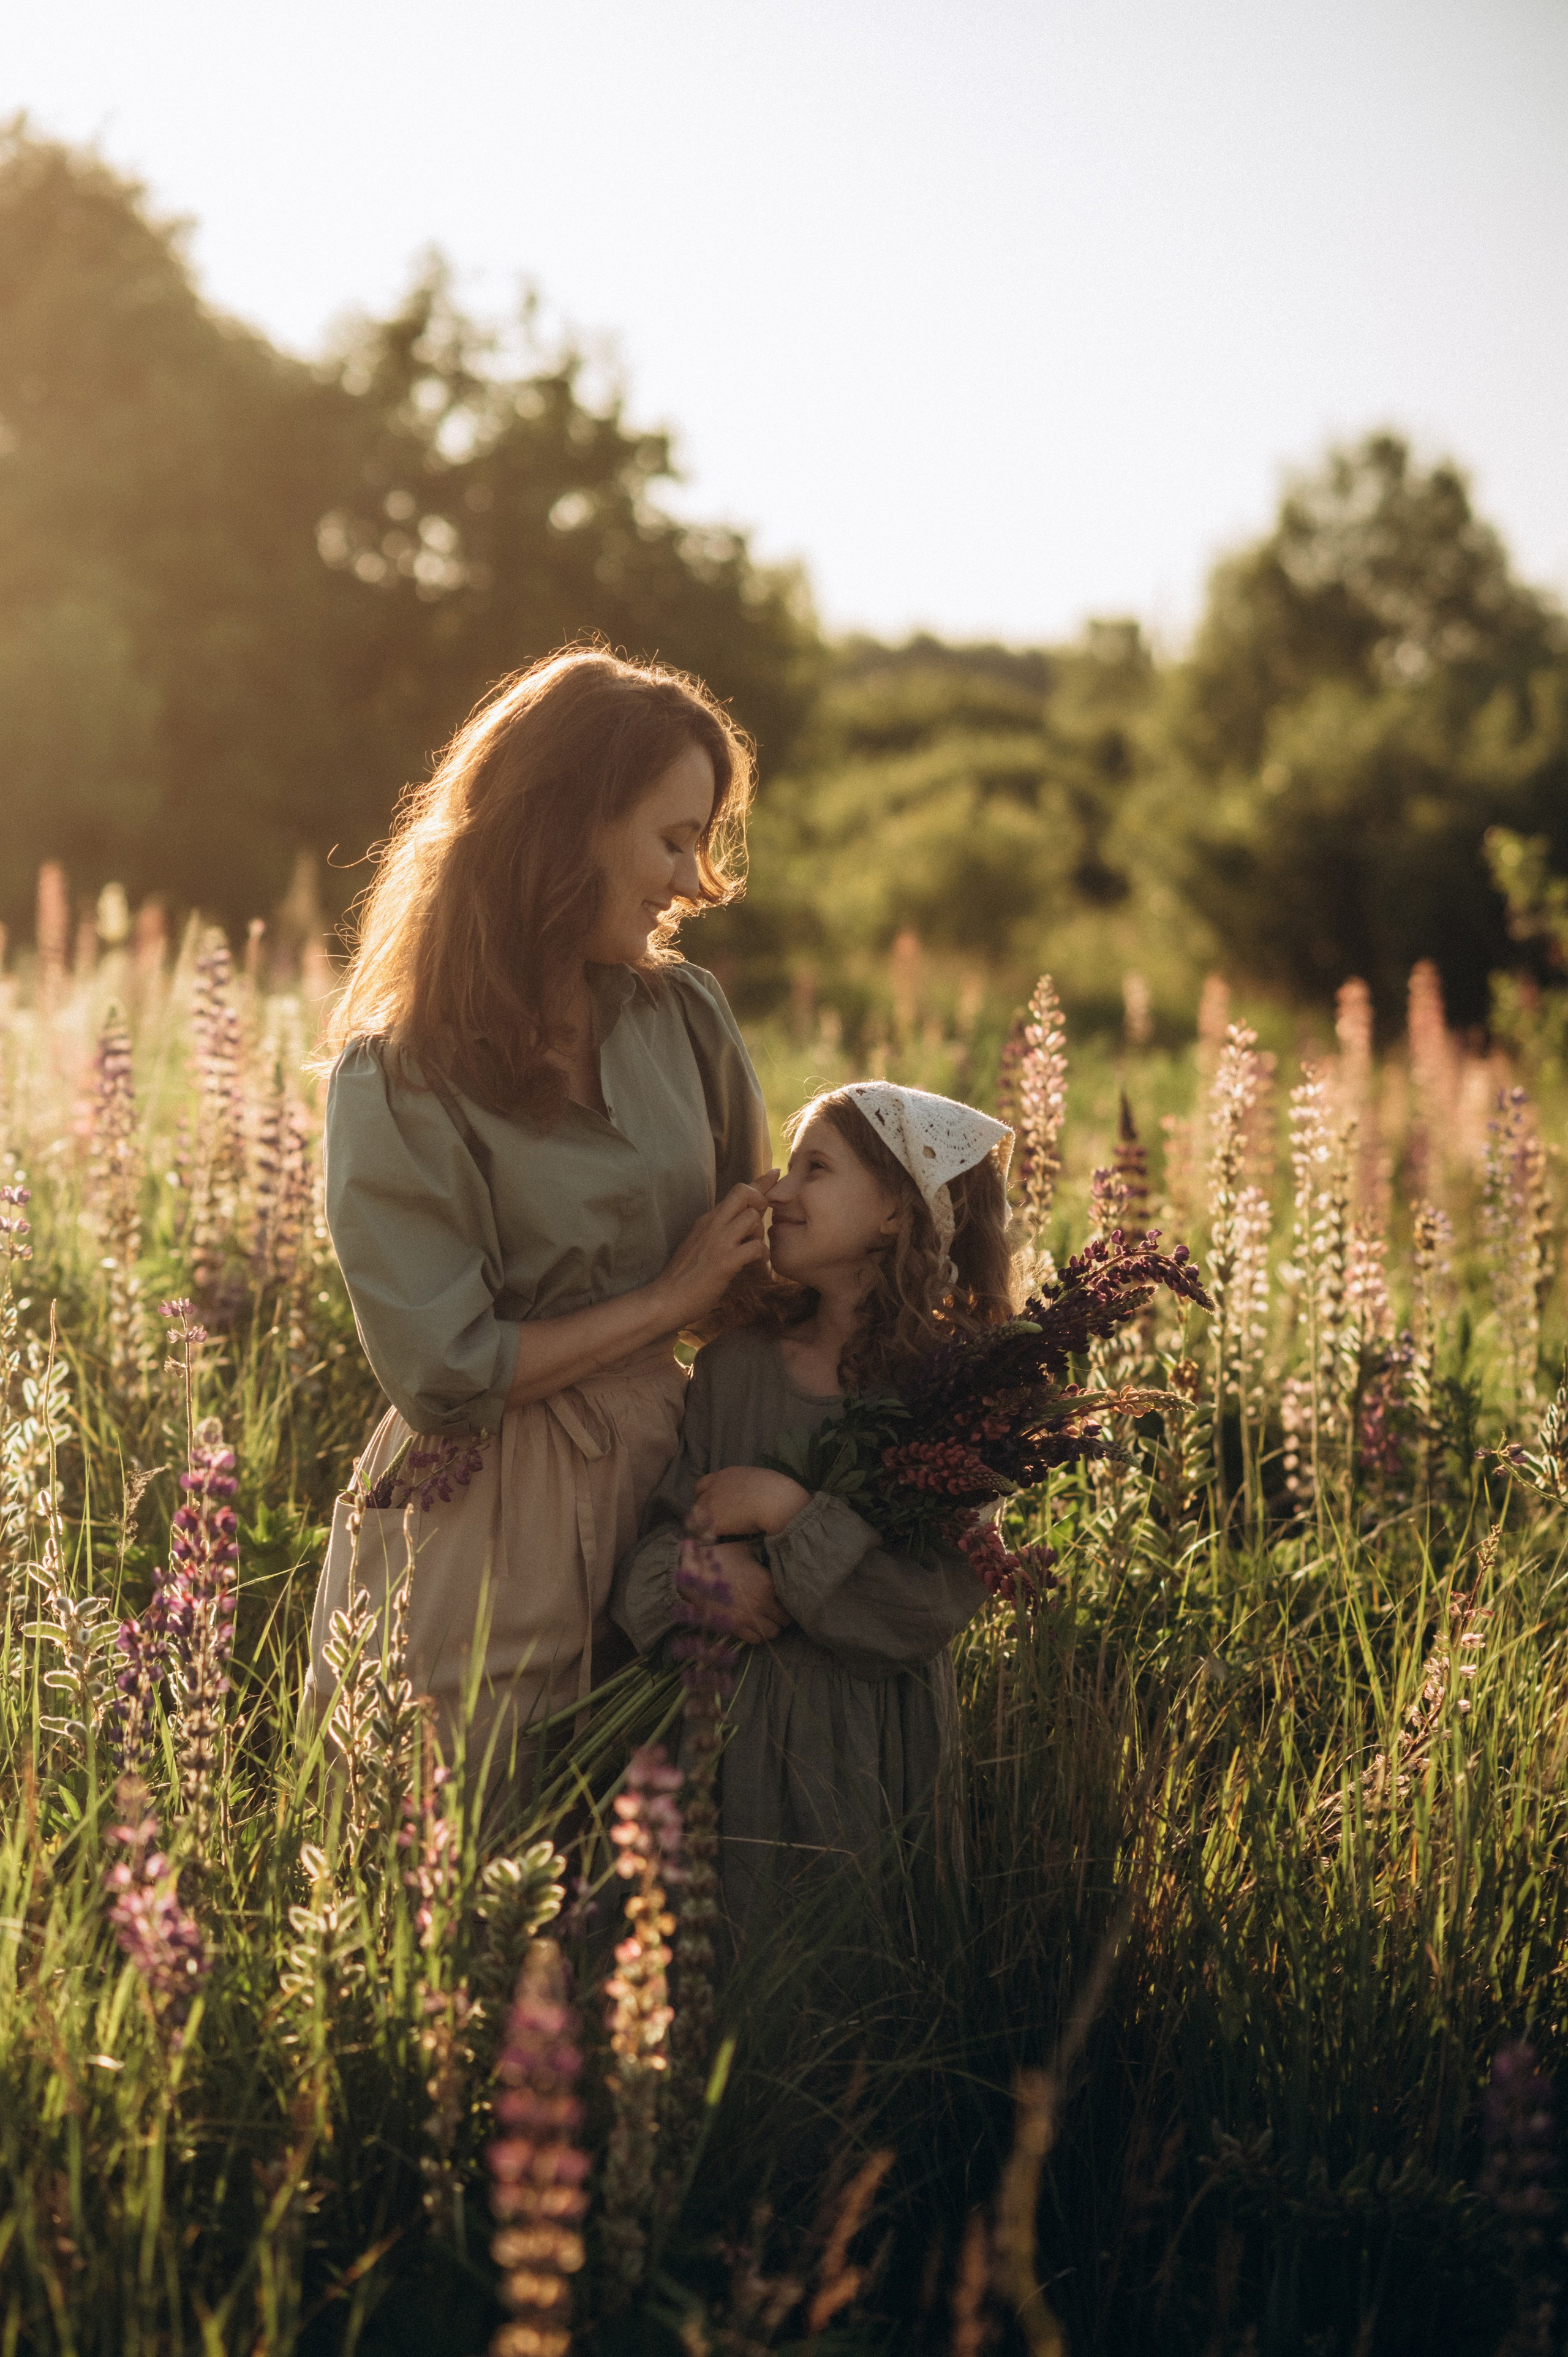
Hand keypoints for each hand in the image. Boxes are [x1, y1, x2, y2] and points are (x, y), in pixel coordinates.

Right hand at [654, 1172, 778, 1327]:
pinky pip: (756, 1248)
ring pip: (753, 1219)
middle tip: (761, 1222)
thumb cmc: (683, 1276)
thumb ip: (715, 1230)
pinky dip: (762, 1255)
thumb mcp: (697, 1243)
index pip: (736, 1191)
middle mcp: (712, 1225)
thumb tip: (734, 1222)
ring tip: (754, 1249)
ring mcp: (718, 1242)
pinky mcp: (725, 1262)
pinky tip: (756, 1264)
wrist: (665, 1299)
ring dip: (761, 1233)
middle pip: (744, 1193)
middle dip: (761, 1201)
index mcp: (707, 1220)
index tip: (775, 1174)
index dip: (760, 1182)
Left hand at [695, 1464, 811, 1536]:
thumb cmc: (779, 1492)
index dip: (709, 1493)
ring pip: (697, 1515)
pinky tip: (719, 1542)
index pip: (706, 1482)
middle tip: (713, 1519)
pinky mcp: (712, 1519)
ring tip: (718, 1534)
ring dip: (705, 1523)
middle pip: (698, 1495)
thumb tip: (754, 1497)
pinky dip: (709, 1537)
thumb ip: (751, 1487)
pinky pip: (703, 1532)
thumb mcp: (762, 1481)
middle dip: (702, 1506)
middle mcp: (716, 1485)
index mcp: (729, 1473)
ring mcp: (711, 1501)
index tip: (717, 1504)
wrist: (777, 1502)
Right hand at [711, 1543, 790, 1642]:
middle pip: (785, 1620)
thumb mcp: (744, 1549)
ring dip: (771, 1627)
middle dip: (782, 1616)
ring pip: (773, 1633)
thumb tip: (771, 1552)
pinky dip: (756, 1634)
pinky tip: (753, 1625)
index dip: (789, 1598)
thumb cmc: (718, 1558)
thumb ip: (761, 1555)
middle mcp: (762, 1604)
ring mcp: (748, 1618)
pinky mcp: (735, 1628)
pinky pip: (755, 1639)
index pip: (790, 1599)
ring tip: (766, 1619)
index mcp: (768, 1583)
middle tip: (777, 1610)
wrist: (691, 1574)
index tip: (785, 1597)